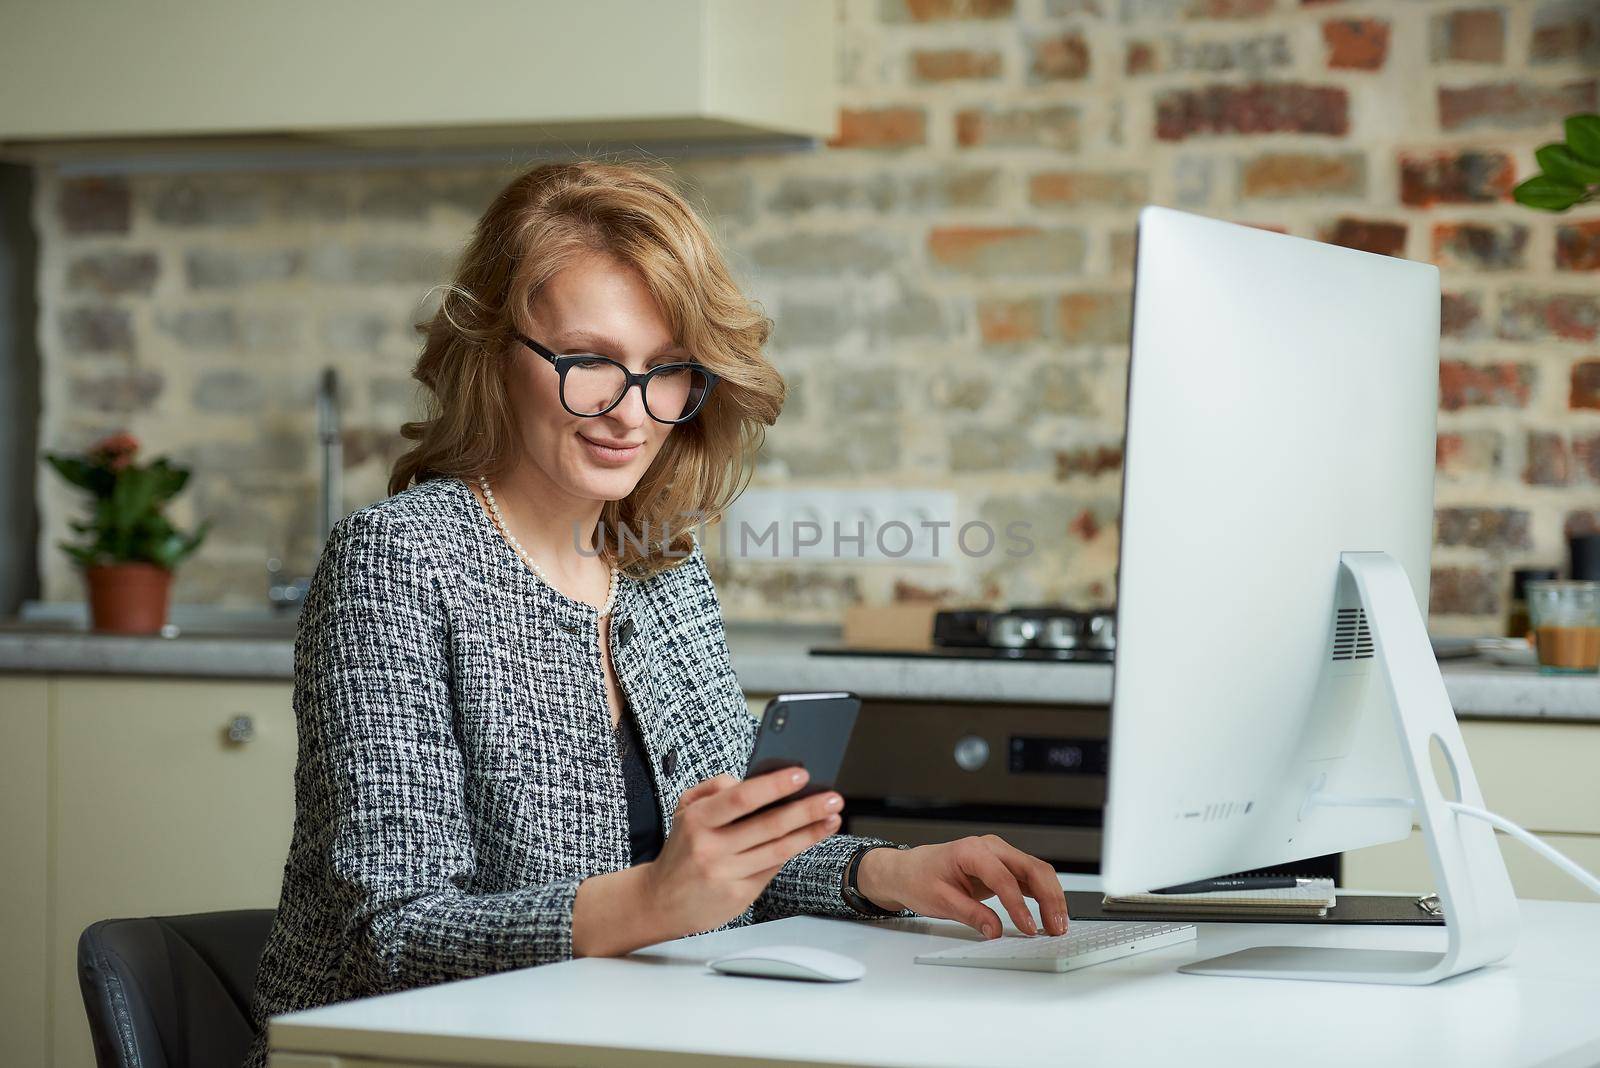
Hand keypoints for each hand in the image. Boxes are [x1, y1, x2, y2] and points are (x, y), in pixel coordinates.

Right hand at [641, 767, 843, 938]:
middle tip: (833, 797)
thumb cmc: (681, 850)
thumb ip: (715, 788)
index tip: (801, 774)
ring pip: (778, 849)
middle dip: (807, 809)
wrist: (660, 902)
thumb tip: (753, 781)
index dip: (774, 785)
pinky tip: (811, 838)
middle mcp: (711, 848)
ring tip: (833, 817)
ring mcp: (726, 874)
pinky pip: (773, 868)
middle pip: (769, 825)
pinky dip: (794, 851)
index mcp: (697, 820)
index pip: (741, 797)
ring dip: (811, 832)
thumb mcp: (684, 810)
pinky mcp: (739, 896)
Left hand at [856, 835, 1068, 939]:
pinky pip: (1030, 878)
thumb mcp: (940, 901)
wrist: (908, 869)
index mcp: (972, 851)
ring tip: (1058, 924)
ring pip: (1037, 871)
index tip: (1028, 928)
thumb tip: (995, 930)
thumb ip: (970, 915)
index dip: (1018, 906)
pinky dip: (1043, 895)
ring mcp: (999, 855)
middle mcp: (991, 848)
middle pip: (1031, 868)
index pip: (1004, 878)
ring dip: (1052, 896)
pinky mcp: (1003, 866)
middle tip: (1056, 927)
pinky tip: (1050, 913)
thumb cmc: (919, 878)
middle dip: (1049, 898)